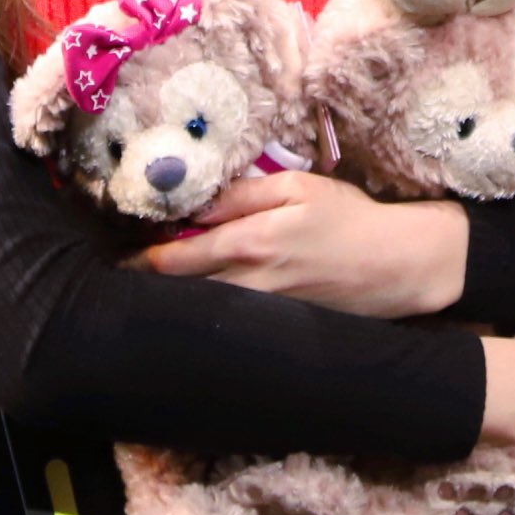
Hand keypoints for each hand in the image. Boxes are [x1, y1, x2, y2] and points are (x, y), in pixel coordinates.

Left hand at [119, 172, 470, 317]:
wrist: (397, 264)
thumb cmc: (348, 216)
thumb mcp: (297, 187)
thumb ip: (242, 194)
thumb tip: (196, 204)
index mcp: (250, 243)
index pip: (176, 259)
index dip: (141, 259)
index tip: (117, 253)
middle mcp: (250, 284)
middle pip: (180, 293)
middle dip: (147, 286)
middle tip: (117, 277)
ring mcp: (263, 313)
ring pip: (202, 312)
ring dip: (172, 305)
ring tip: (144, 296)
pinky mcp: (279, 327)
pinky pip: (231, 323)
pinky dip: (206, 317)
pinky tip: (193, 312)